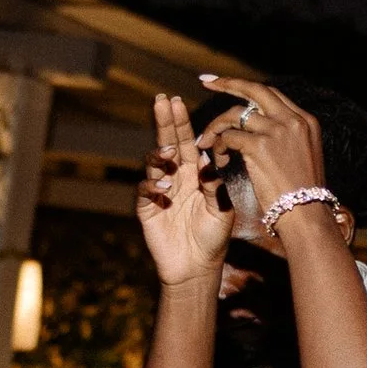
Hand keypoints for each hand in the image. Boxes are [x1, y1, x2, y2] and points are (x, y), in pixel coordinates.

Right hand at [137, 91, 235, 288]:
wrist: (198, 267)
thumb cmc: (214, 236)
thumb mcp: (221, 209)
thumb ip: (215, 185)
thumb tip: (211, 157)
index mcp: (195, 173)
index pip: (187, 142)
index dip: (181, 122)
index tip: (177, 101)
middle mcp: (176, 177)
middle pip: (168, 144)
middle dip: (164, 122)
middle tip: (162, 101)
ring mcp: (159, 191)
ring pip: (154, 164)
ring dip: (160, 156)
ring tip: (169, 153)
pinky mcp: (147, 208)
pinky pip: (145, 191)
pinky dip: (154, 187)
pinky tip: (165, 189)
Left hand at [195, 71, 328, 220]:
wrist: (307, 215)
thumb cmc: (303, 195)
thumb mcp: (304, 156)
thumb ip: (288, 136)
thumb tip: (264, 125)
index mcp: (306, 120)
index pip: (273, 95)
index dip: (249, 88)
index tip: (230, 85)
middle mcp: (293, 120)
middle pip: (256, 90)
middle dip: (228, 83)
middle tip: (207, 83)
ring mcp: (277, 131)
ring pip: (236, 113)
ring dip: (216, 126)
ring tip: (206, 140)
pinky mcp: (260, 146)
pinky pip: (229, 136)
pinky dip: (219, 145)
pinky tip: (219, 158)